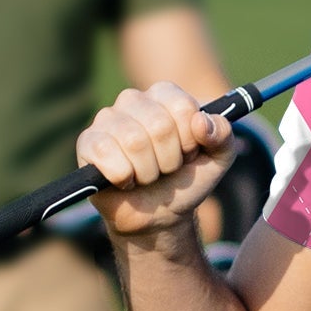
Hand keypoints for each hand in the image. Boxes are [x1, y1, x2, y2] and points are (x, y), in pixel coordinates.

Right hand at [78, 83, 239, 238]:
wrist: (159, 215)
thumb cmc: (185, 180)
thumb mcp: (218, 159)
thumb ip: (223, 135)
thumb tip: (201, 122)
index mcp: (164, 95)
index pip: (183, 107)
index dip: (190, 139)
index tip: (188, 153)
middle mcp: (133, 100)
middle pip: (160, 125)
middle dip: (170, 160)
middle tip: (166, 168)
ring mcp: (107, 119)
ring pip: (134, 141)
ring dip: (148, 172)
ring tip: (146, 176)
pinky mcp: (87, 142)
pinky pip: (106, 154)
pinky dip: (123, 177)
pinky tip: (125, 180)